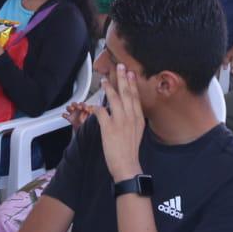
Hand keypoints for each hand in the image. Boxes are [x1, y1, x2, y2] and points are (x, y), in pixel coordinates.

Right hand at [64, 101, 91, 129]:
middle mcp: (78, 110)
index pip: (82, 104)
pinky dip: (64, 115)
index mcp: (83, 109)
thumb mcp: (93, 116)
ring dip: (70, 107)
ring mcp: (73, 114)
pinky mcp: (70, 119)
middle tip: (79, 108)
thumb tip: (93, 108)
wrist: (86, 131)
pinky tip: (66, 116)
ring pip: (68, 107)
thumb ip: (93, 111)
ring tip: (72, 109)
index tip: (86, 109)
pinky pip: (65, 115)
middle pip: (74, 104)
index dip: (83, 105)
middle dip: (76, 104)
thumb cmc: (90, 122)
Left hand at [90, 63, 145, 181]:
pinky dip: (97, 107)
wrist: (127, 165)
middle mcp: (131, 118)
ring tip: (104, 80)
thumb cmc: (130, 151)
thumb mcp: (137, 132)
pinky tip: (94, 104)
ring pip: (114, 100)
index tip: (131, 73)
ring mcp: (120, 122)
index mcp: (138, 119)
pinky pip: (101, 113)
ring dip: (109, 89)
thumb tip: (127, 109)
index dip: (132, 84)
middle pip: (127, 94)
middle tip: (120, 66)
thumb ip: (132, 119)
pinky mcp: (109, 128)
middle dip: (123, 79)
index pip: (135, 97)